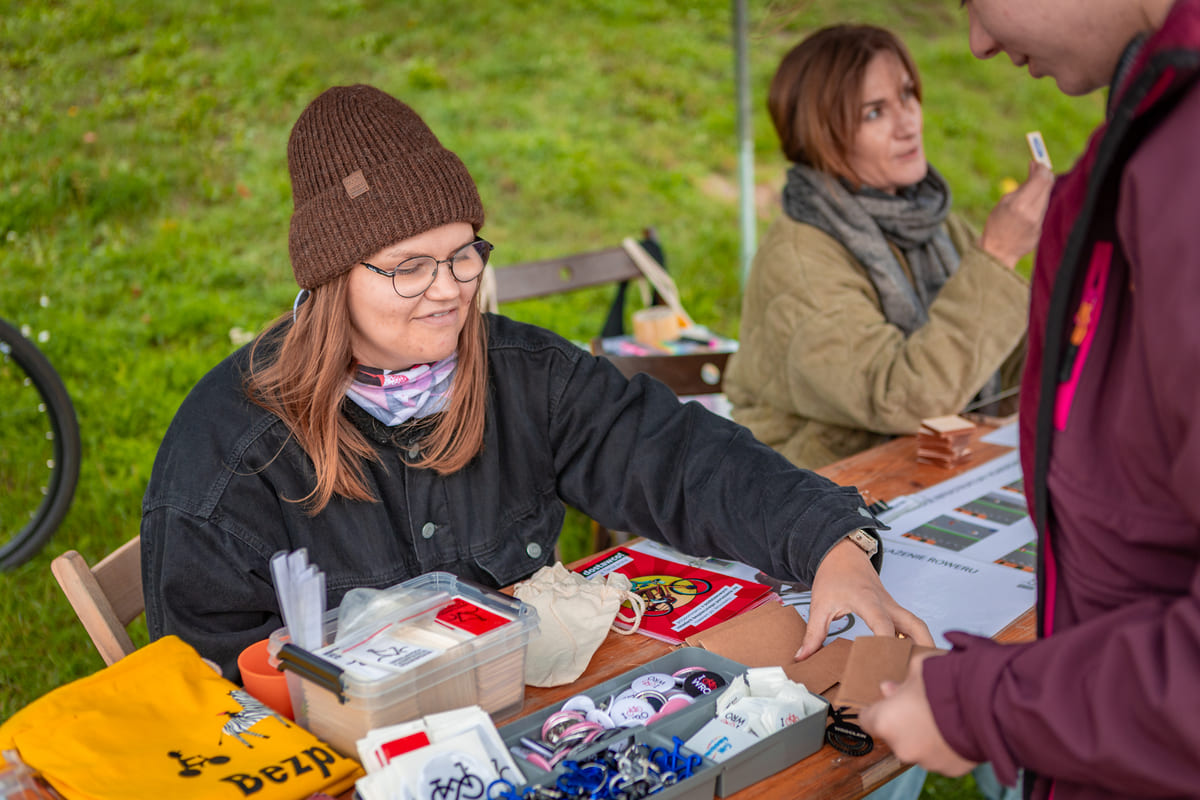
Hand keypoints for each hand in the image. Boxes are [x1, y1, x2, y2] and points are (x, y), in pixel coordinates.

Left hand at [795, 538, 932, 659]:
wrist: (843, 555)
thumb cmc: (833, 577)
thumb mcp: (819, 604)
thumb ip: (813, 633)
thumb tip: (802, 656)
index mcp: (867, 600)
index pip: (883, 624)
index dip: (885, 645)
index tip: (884, 665)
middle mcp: (886, 604)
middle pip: (914, 624)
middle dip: (921, 646)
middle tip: (921, 673)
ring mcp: (893, 607)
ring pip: (917, 625)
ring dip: (923, 644)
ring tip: (922, 671)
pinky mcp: (894, 610)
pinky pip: (910, 625)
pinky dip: (914, 640)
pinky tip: (909, 659)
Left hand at [859, 650, 977, 775]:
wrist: (989, 704)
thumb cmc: (948, 681)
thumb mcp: (918, 667)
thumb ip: (900, 681)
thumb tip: (889, 689)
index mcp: (886, 721)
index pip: (867, 719)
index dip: (877, 708)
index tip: (887, 702)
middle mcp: (901, 747)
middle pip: (894, 734)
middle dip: (903, 721)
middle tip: (921, 704)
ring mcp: (926, 762)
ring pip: (918, 747)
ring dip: (924, 735)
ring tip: (943, 715)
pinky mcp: (949, 770)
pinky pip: (940, 755)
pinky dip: (944, 745)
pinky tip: (956, 727)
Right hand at [979, 161, 1054, 267]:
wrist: (997, 253)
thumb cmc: (995, 225)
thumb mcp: (1004, 202)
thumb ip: (1022, 186)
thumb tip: (1035, 169)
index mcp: (1019, 204)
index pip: (1041, 178)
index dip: (1042, 168)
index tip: (1037, 163)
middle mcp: (1032, 212)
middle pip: (1048, 185)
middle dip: (1044, 175)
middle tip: (1037, 171)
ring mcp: (1038, 221)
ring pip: (1046, 197)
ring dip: (1040, 190)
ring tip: (1027, 191)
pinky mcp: (1041, 228)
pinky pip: (1043, 210)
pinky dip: (1037, 203)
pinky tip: (1026, 208)